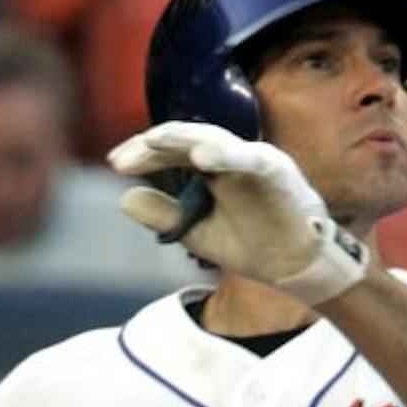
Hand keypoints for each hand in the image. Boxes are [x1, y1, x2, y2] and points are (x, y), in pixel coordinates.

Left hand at [109, 121, 369, 303]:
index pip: (173, 150)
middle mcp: (233, 158)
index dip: (144, 154)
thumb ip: (163, 215)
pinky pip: (253, 160)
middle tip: (120, 159)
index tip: (114, 164)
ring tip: (153, 142)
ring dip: (183, 139)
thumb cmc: (250, 242)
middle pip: (187, 139)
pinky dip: (229, 155)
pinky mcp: (278, 174)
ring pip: (216, 140)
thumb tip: (123, 198)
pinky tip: (202, 156)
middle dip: (152, 146)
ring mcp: (256, 161)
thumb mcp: (195, 231)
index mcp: (214, 168)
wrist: (292, 267)